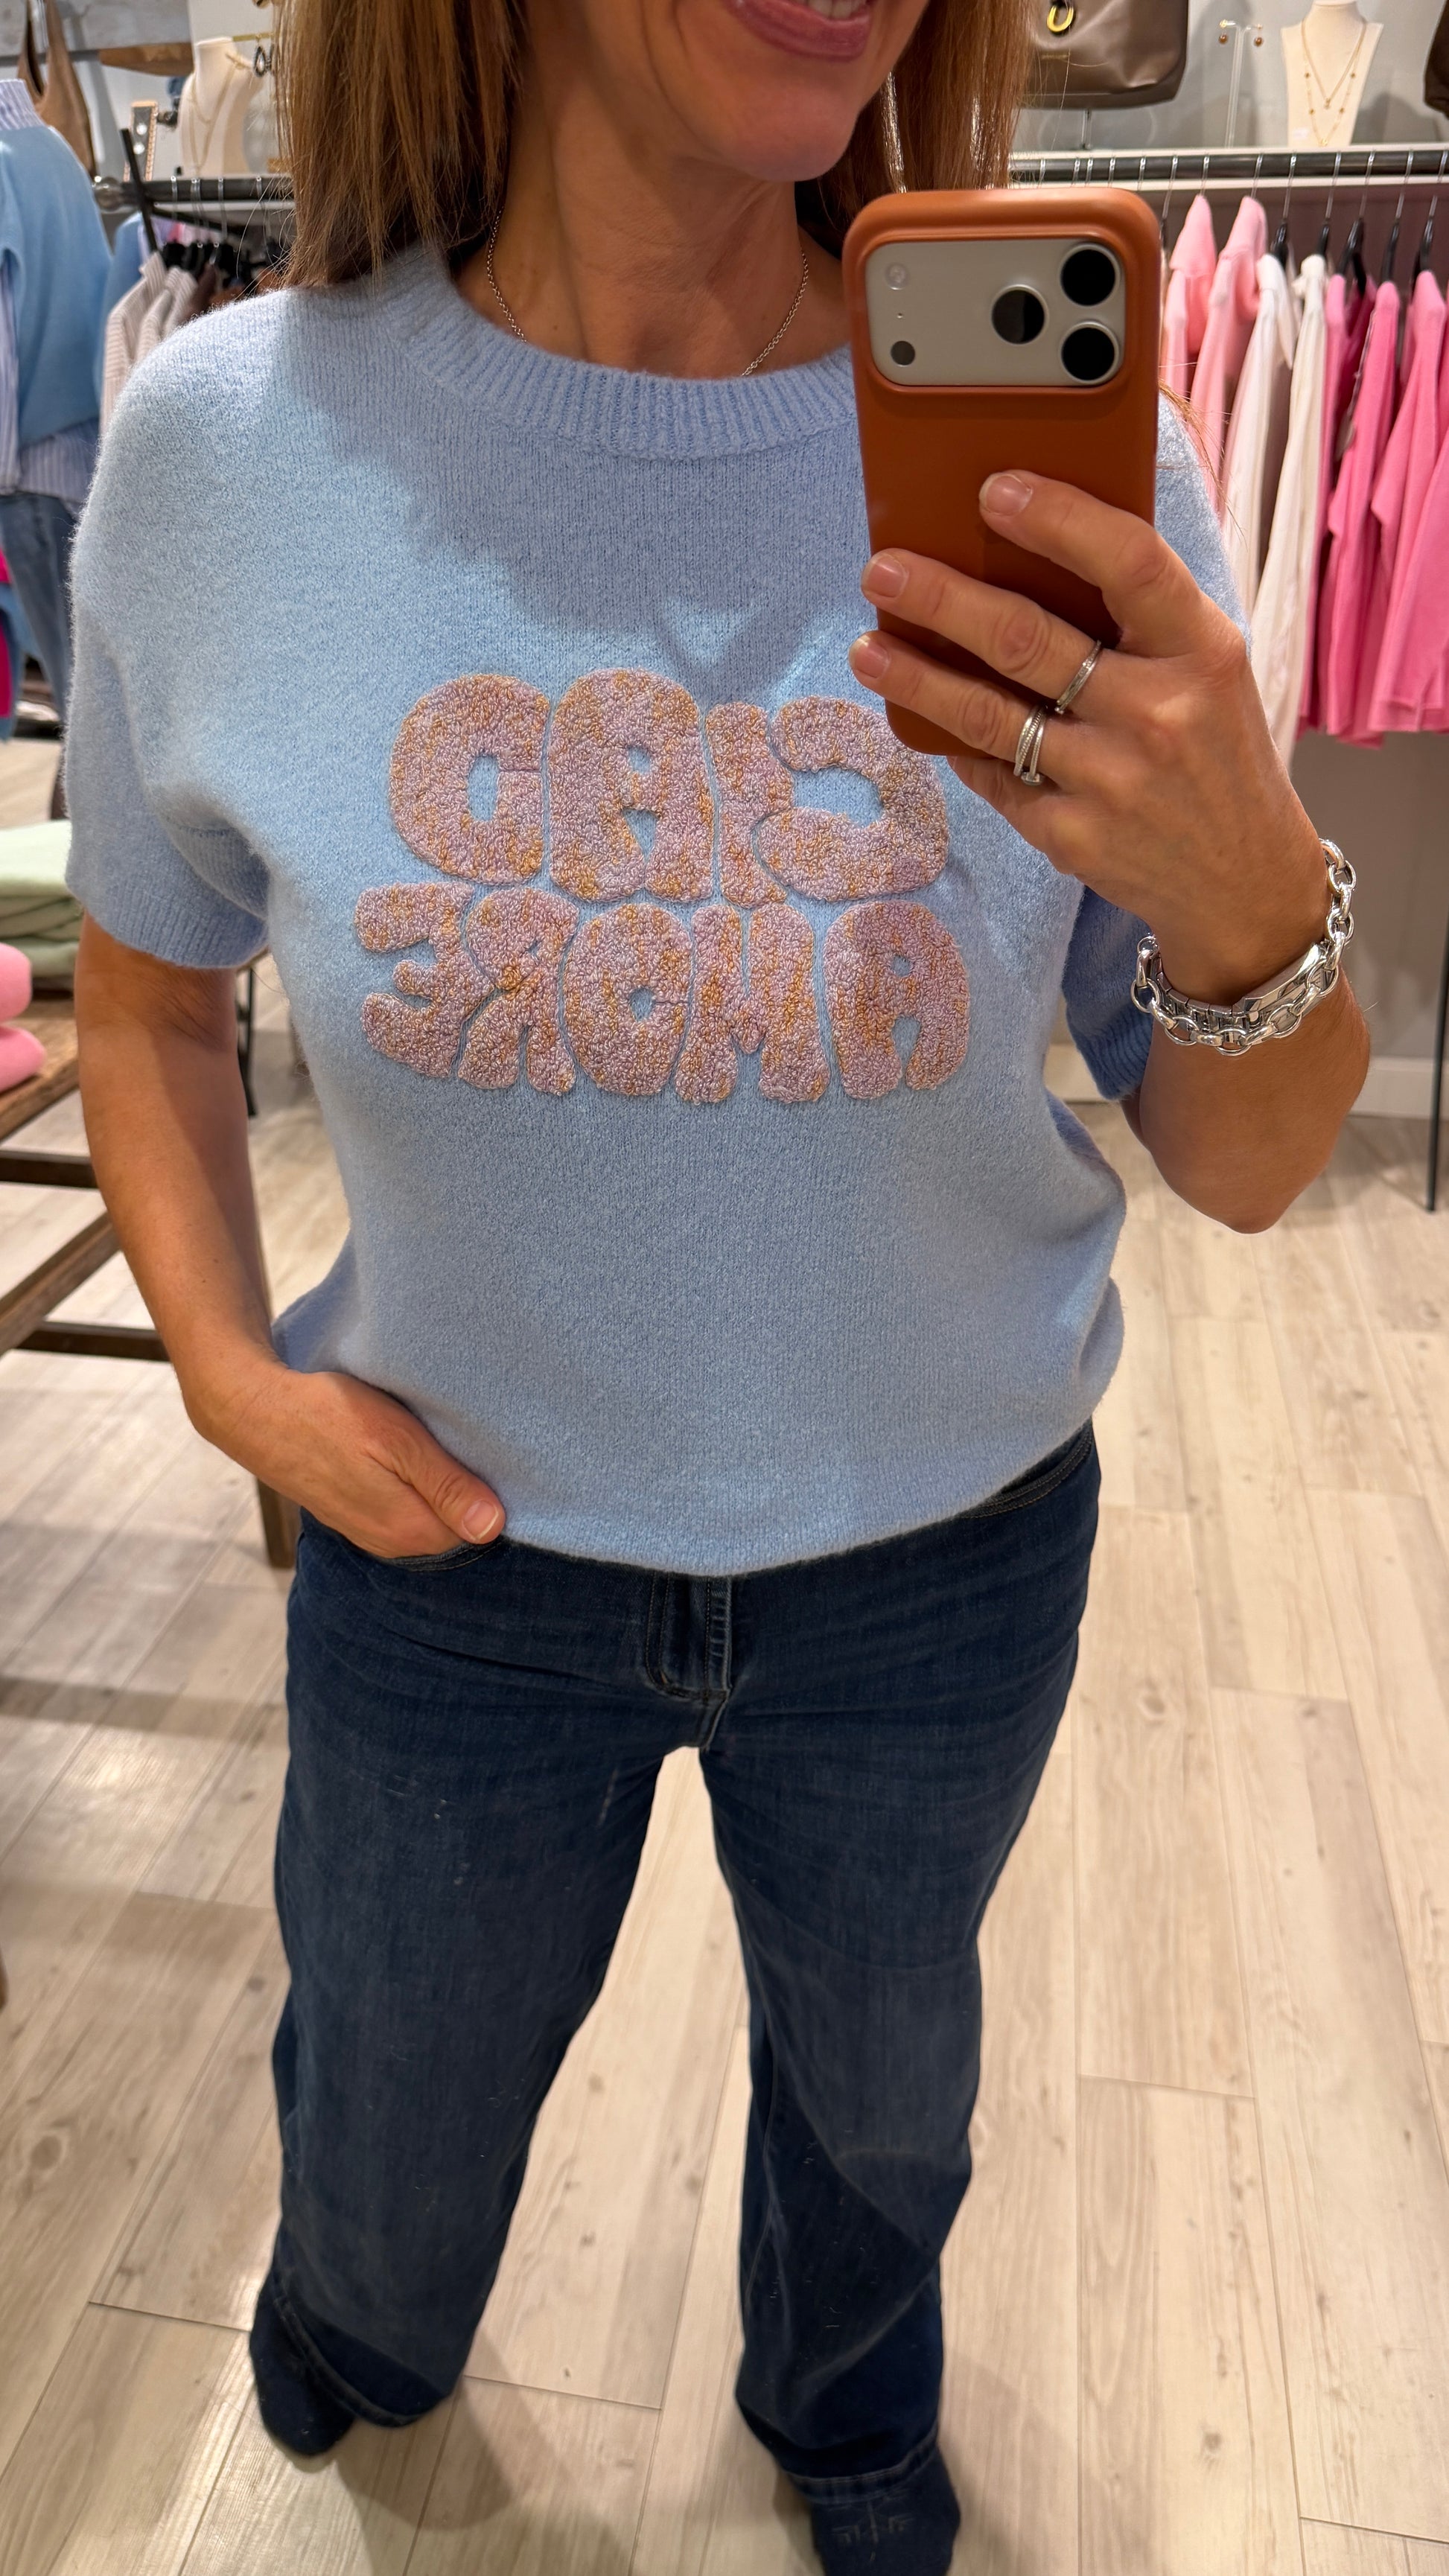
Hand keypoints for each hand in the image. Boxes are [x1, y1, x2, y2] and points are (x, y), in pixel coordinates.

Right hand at [191, 1352, 505, 1558]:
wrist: (256, 1413)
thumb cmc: (330, 1416)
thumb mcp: (398, 1440)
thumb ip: (446, 1485)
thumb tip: (492, 1527)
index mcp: (409, 1529)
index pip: (482, 1526)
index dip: (489, 1487)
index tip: (482, 1449)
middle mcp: (391, 1543)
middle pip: (455, 1524)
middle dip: (464, 1488)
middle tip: (456, 1438)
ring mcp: (369, 1533)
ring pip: (427, 1515)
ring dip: (433, 1485)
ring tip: (425, 1442)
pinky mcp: (353, 1516)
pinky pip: (401, 1508)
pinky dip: (408, 1485)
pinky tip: (398, 1454)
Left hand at [848, 469, 1328, 1006]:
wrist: (1245, 882)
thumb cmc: (1216, 754)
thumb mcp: (1211, 673)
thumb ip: (1143, 620)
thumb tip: (1029, 552)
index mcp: (1204, 652)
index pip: (1129, 563)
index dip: (1058, 520)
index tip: (993, 491)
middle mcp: (1159, 714)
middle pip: (1029, 640)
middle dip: (942, 598)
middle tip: (883, 570)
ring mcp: (1112, 781)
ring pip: (989, 715)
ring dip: (917, 678)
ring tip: (867, 648)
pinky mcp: (1073, 837)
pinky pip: (993, 775)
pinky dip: (953, 743)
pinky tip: (918, 717)